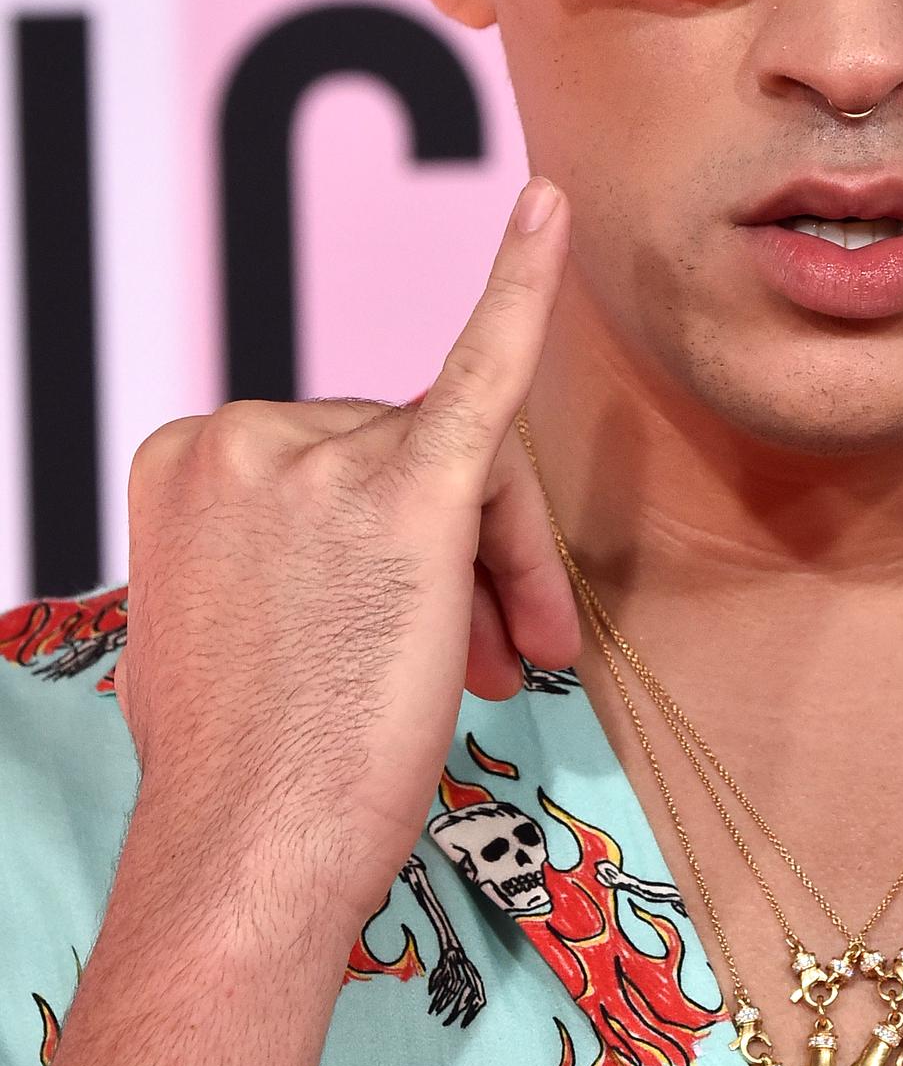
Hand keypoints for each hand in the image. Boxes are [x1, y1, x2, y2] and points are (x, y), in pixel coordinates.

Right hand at [115, 176, 580, 937]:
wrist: (247, 859)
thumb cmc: (244, 773)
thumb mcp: (220, 628)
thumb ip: (268, 554)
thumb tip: (329, 555)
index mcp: (190, 455)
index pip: (346, 457)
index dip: (408, 545)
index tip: (429, 633)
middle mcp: (244, 436)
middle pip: (416, 454)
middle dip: (473, 559)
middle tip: (505, 662)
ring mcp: (318, 459)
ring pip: (470, 469)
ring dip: (503, 565)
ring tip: (502, 666)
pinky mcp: (406, 496)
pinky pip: (481, 368)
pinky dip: (520, 282)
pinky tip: (548, 206)